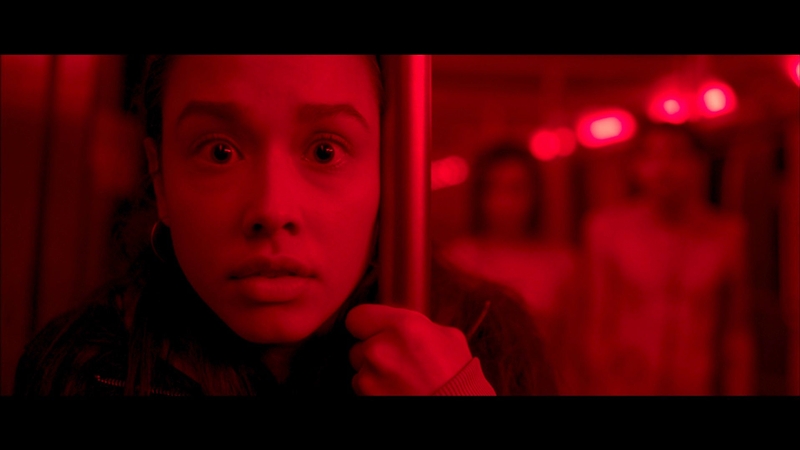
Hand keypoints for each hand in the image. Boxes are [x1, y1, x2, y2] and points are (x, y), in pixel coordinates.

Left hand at [345, 304, 472, 395]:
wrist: (458, 407)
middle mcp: (380, 349)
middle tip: (398, 361)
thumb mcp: (447, 337)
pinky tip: (398, 391)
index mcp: (402, 326)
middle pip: (359, 345)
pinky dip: (376, 390)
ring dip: (374, 373)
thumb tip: (401, 323)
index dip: (367, 325)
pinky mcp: (366, 397)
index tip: (374, 331)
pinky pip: (363, 390)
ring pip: (360, 369)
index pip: (357, 316)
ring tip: (401, 379)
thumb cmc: (457, 377)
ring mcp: (370, 378)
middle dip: (375, 352)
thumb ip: (417, 326)